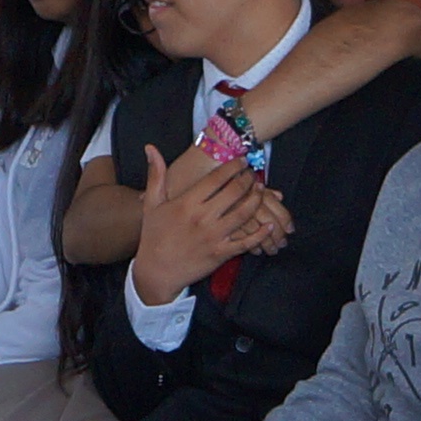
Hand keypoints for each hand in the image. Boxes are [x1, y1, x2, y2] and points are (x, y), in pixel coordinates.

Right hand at [127, 145, 290, 302]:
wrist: (156, 272)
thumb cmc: (153, 236)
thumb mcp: (151, 204)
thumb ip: (156, 175)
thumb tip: (150, 148)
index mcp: (187, 203)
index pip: (216, 179)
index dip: (233, 166)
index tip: (241, 160)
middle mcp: (203, 218)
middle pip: (234, 193)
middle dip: (247, 180)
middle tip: (252, 174)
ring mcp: (214, 236)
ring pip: (243, 214)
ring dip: (256, 200)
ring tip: (262, 190)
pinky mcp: (221, 254)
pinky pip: (245, 242)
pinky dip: (260, 234)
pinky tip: (269, 224)